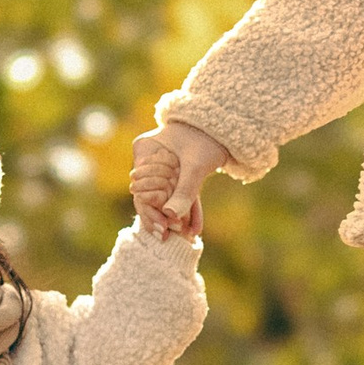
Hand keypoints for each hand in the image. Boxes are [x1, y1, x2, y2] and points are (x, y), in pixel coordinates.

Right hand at [131, 122, 225, 239]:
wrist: (224, 128)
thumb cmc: (206, 138)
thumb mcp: (195, 165)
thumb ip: (184, 190)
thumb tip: (172, 216)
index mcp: (144, 150)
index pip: (139, 187)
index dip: (148, 210)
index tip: (161, 228)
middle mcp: (150, 160)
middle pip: (149, 195)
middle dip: (161, 217)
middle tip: (167, 236)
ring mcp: (163, 168)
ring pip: (164, 198)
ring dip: (176, 218)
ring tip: (184, 236)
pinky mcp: (178, 175)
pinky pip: (180, 196)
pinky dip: (188, 211)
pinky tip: (195, 229)